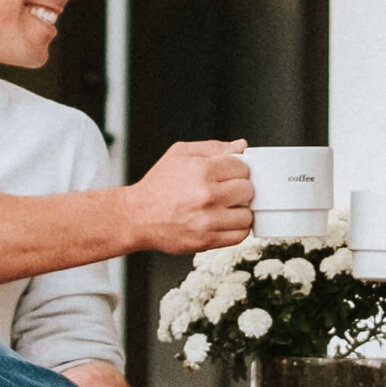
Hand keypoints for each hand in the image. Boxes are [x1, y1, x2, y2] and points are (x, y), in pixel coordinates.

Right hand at [125, 140, 253, 256]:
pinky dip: (236, 228)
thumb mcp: (180, 154)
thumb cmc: (158, 185)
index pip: (242, 167)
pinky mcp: (207, 240)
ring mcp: (208, 220)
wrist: (137, 217)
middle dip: (240, 188)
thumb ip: (213, 148)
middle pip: (248, 190)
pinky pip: (239, 235)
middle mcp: (207, 195)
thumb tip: (241, 146)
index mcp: (202, 170)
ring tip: (225, 207)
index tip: (228, 174)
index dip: (236, 169)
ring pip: (247, 214)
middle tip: (226, 190)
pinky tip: (224, 221)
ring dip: (239, 210)